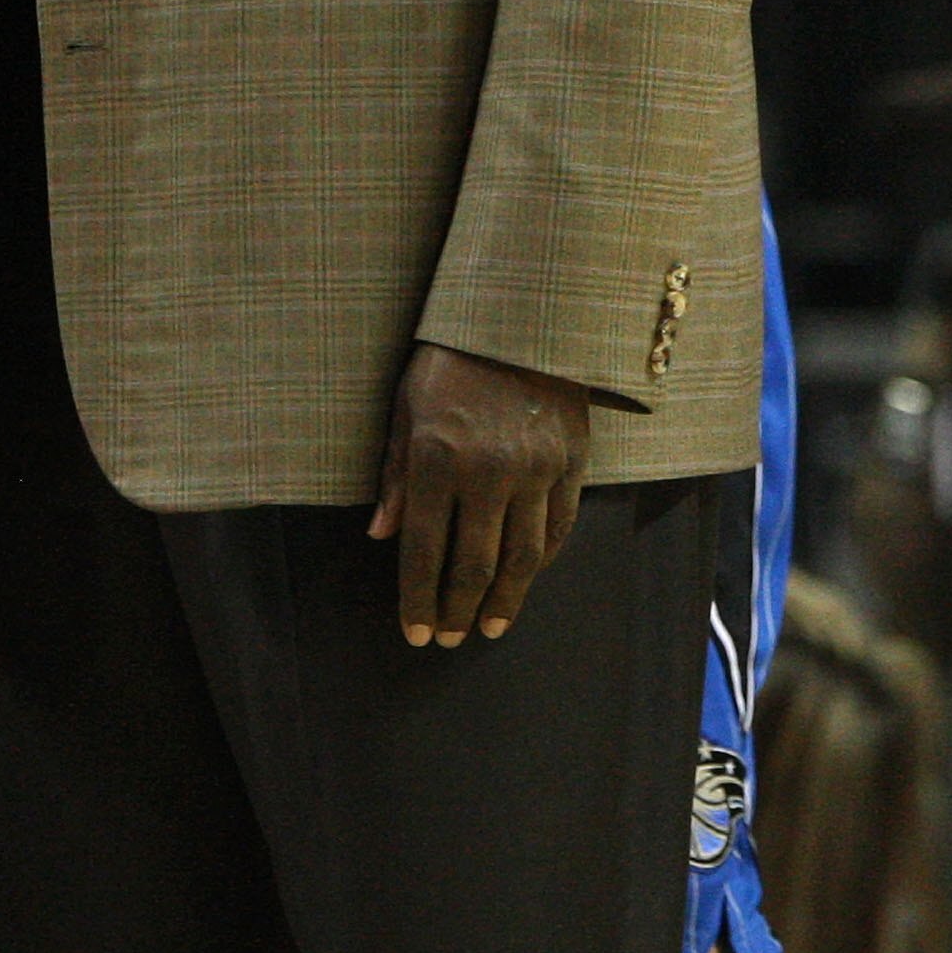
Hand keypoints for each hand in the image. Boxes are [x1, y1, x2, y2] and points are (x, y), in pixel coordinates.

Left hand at [368, 342, 588, 648]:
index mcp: (438, 456)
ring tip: (489, 626)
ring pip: (522, 557)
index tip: (415, 634)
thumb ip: (395, 473)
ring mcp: (536, 467)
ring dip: (504, 600)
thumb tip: (380, 535)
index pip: (425, 550)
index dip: (417, 600)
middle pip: (475, 564)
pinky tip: (526, 579)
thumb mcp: (406, 404)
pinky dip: (541, 562)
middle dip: (457, 609)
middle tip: (449, 638)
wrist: (521, 314)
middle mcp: (489, 469)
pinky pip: (558, 527)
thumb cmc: (450, 358)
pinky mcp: (571, 461)